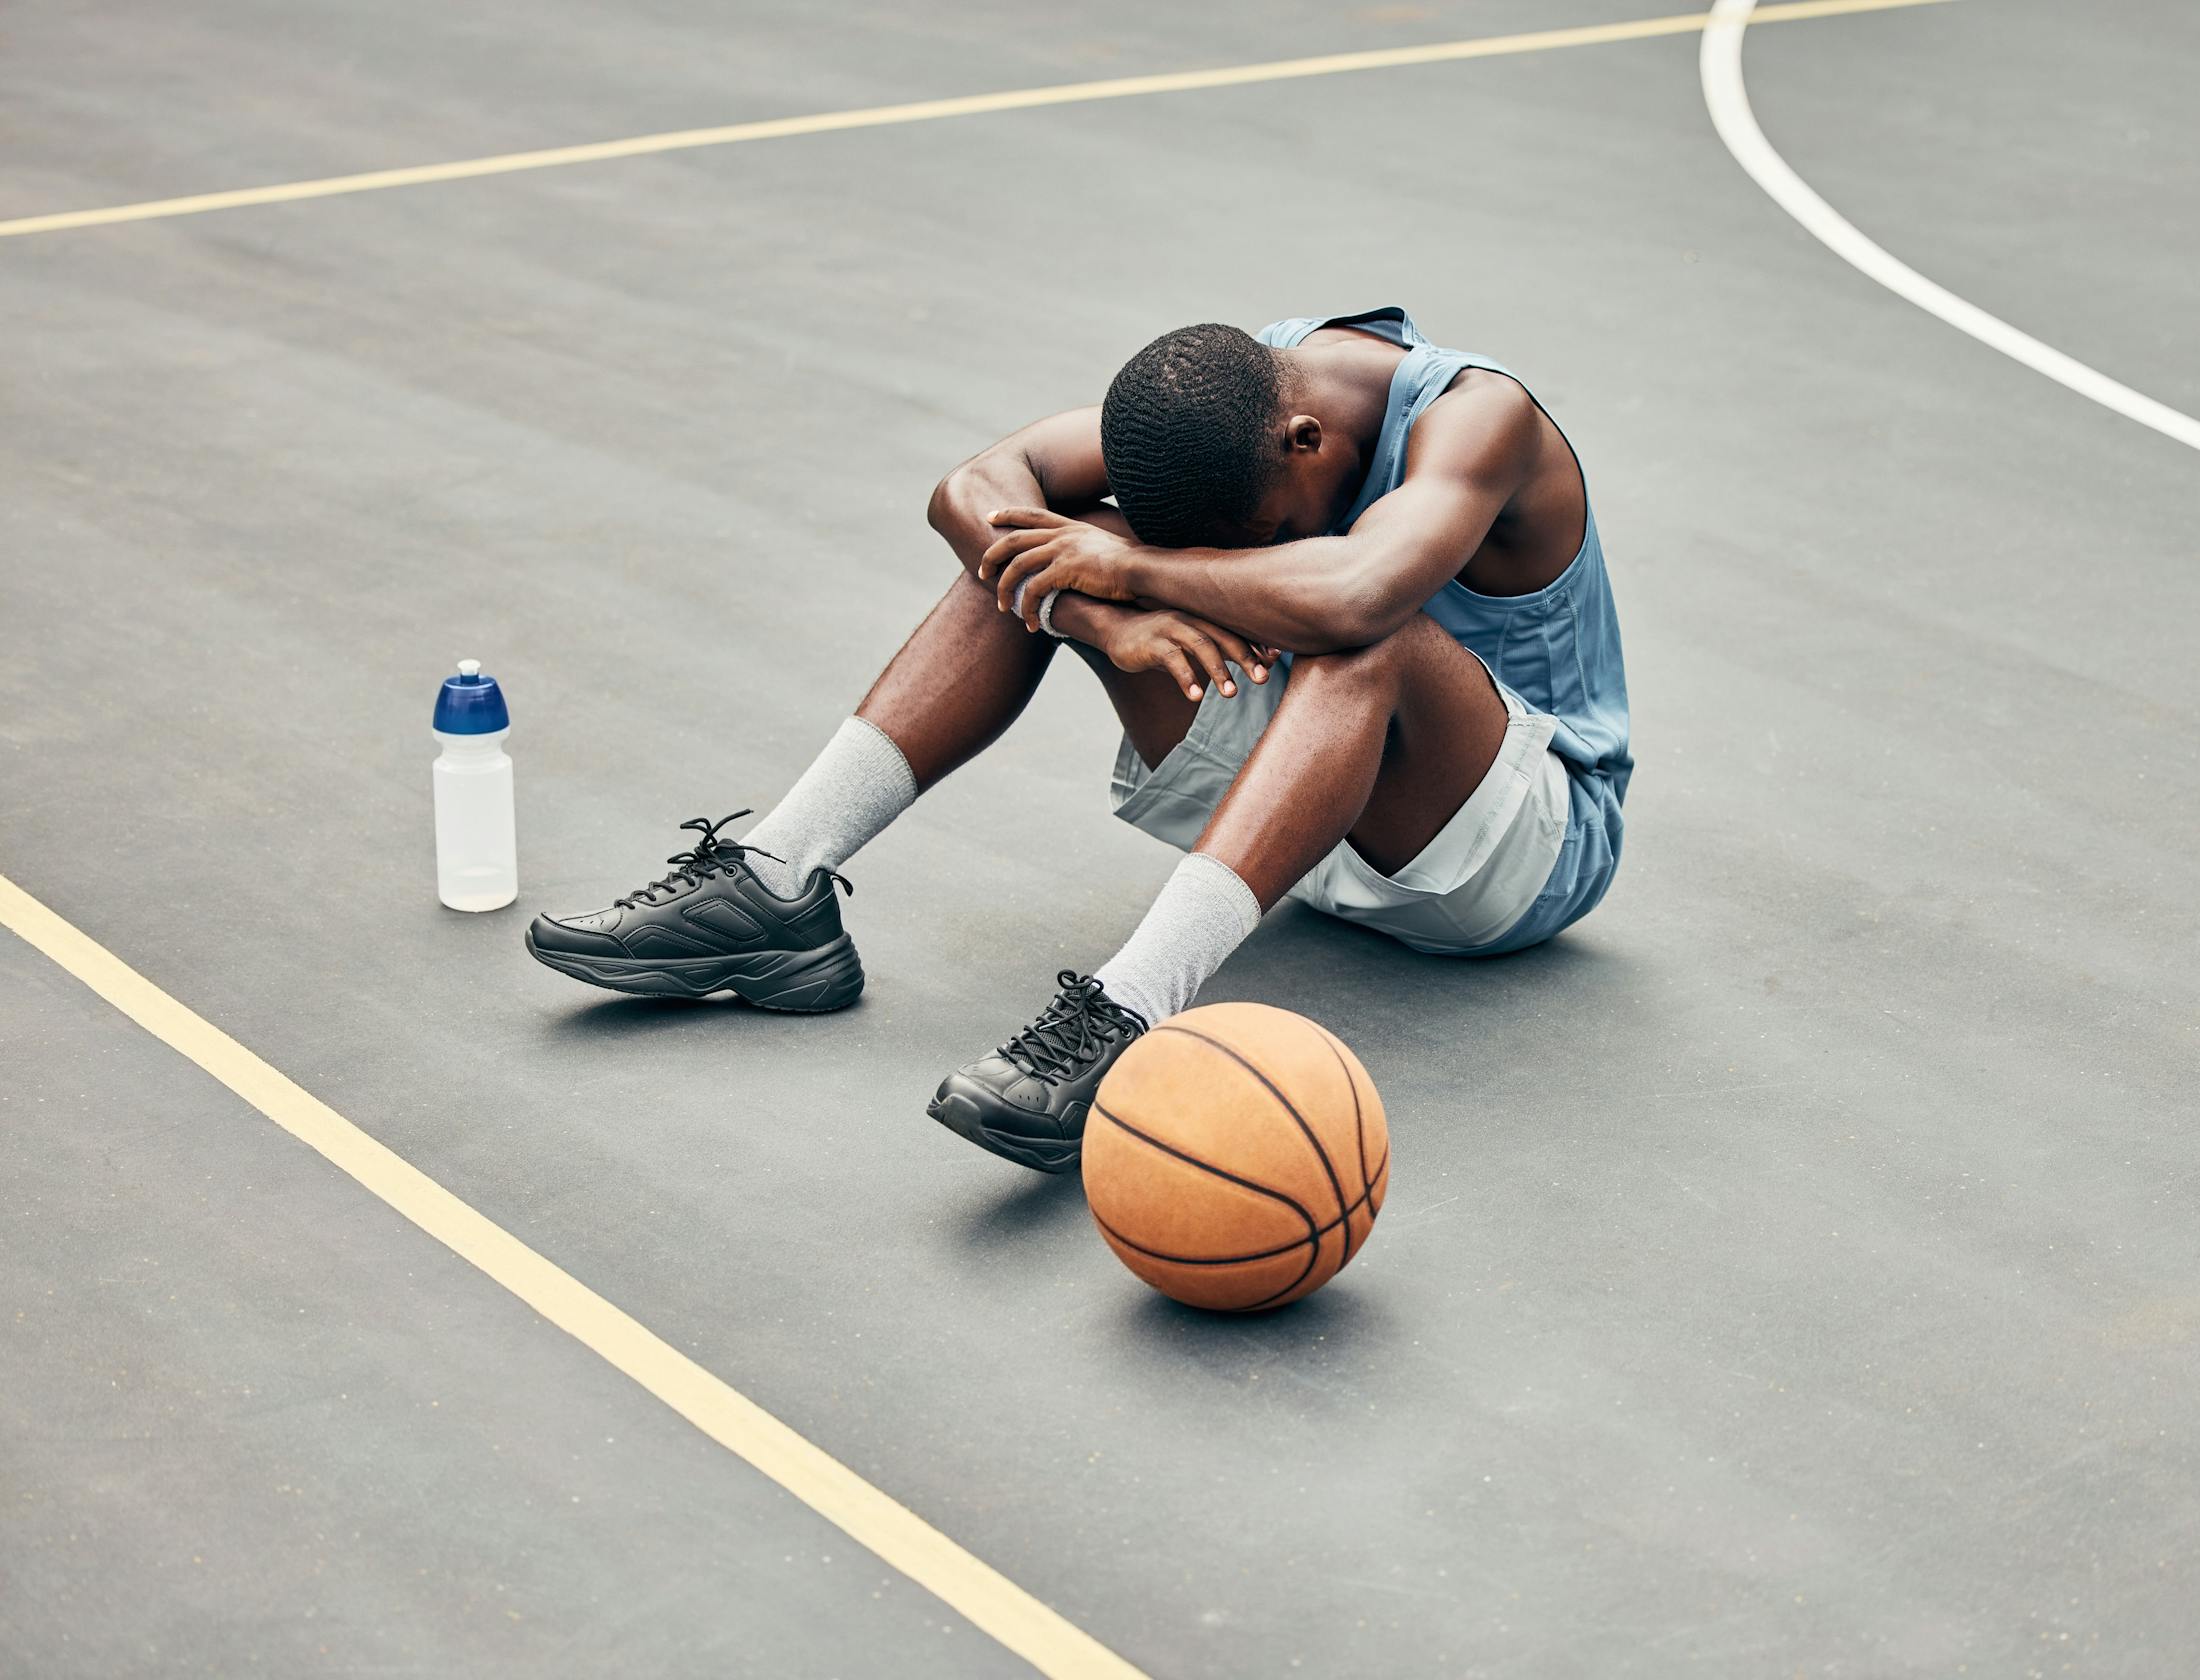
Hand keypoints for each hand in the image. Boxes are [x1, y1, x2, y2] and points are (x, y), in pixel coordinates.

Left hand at [981, 507, 1139, 624]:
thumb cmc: (1130, 567)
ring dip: (1005, 588)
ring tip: (1003, 607)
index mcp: (1070, 527)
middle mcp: (1063, 535)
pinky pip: (1034, 590)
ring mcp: (1062, 551)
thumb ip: (1084, 551)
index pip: (1032, 514)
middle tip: (982, 573)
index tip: (990, 516)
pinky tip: (1031, 623)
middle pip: (1013, 539)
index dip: (1008, 514)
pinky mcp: (1065, 571)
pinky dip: (1027, 608)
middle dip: (991, 556)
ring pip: (1017, 566)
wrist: (1143, 570)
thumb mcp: (1104, 548)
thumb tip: (1078, 564)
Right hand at [1096, 608, 1279, 703]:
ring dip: (1218, 670)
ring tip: (1230, 693)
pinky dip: (1186, 678)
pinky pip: (1173, 659)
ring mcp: (1171, 628)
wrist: (1116, 630)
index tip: (1275, 661)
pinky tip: (1195, 697)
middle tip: (1263, 679)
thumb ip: (1220, 652)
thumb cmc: (1161, 640)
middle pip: (1224, 636)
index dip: (1255, 645)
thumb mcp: (1191, 645)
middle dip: (1245, 658)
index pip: (1235, 630)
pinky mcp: (1152, 643)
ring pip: (1201, 645)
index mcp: (1203, 619)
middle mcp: (1191, 619)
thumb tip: (1257, 664)